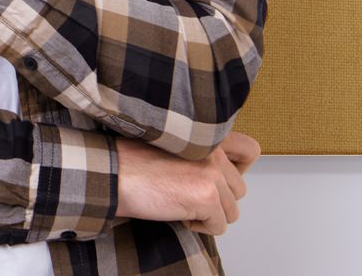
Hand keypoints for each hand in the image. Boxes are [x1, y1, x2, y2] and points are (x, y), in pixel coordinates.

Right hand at [115, 131, 261, 235]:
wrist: (111, 173)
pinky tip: (177, 213)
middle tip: (188, 196)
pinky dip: (199, 227)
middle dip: (216, 199)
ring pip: (231, 210)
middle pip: (239, 190)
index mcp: (206, 135)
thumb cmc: (131, 160)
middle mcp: (214, 150)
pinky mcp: (206, 196)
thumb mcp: (171, 144)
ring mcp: (212, 173)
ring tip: (180, 203)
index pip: (250, 150)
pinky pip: (219, 226)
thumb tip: (217, 178)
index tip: (219, 178)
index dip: (239, 168)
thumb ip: (199, 153)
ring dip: (208, 214)